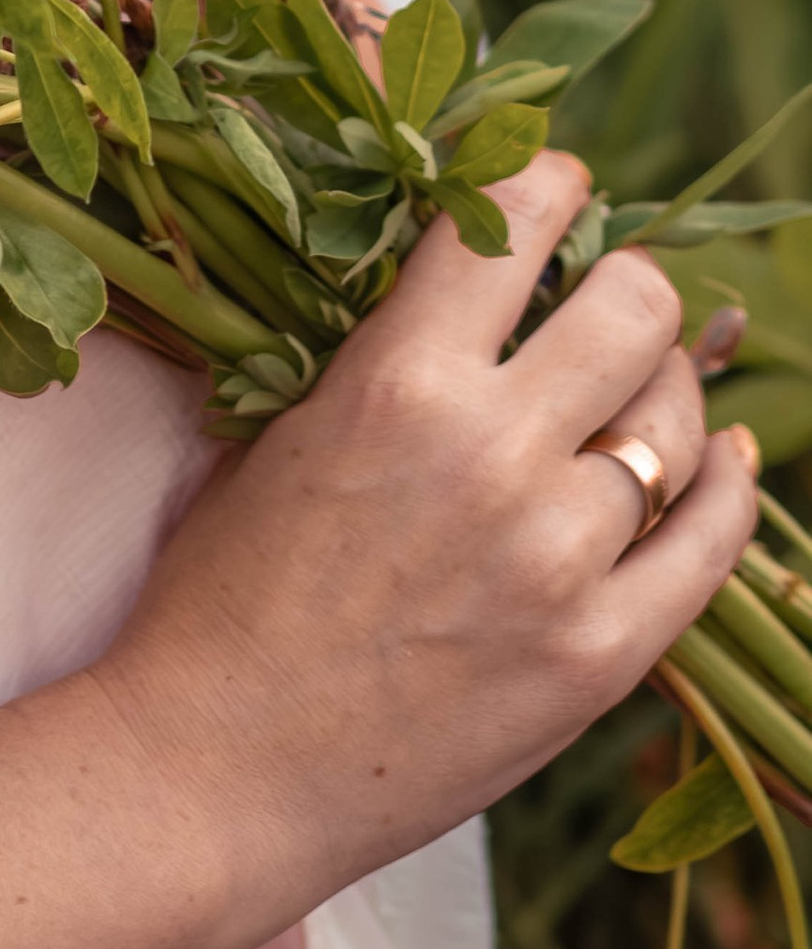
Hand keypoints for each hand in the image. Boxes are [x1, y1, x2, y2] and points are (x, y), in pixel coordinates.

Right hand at [91, 153, 759, 903]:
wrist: (219, 764)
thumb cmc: (225, 590)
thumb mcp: (282, 429)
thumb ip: (385, 348)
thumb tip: (472, 266)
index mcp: (395, 379)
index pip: (511, 221)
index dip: (546, 185)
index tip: (555, 187)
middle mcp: (490, 452)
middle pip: (632, 306)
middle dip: (626, 284)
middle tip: (606, 299)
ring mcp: (557, 559)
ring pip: (677, 421)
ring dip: (663, 392)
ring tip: (634, 396)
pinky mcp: (600, 656)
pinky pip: (712, 543)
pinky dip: (729, 487)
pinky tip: (722, 461)